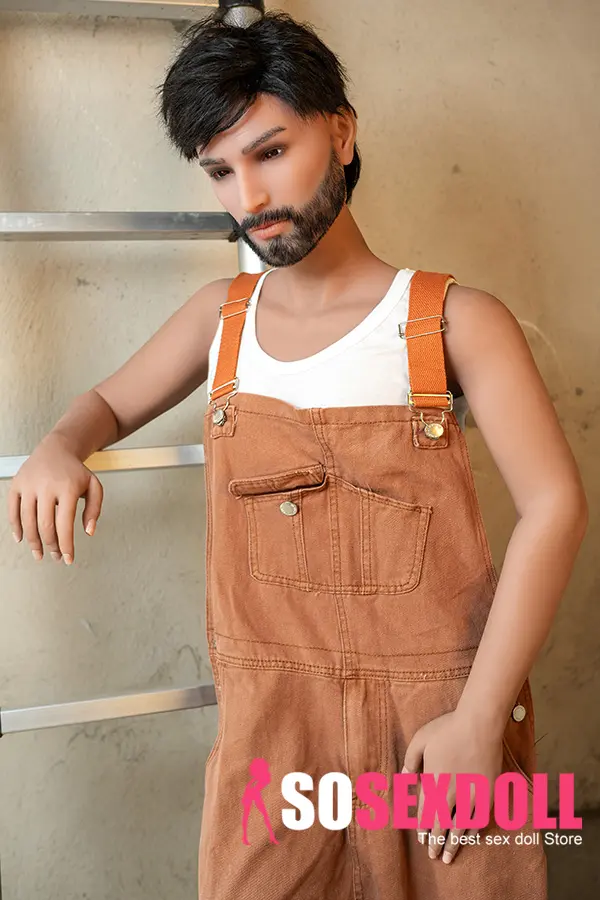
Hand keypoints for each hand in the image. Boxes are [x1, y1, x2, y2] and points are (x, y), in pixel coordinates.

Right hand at [7, 432, 103, 564]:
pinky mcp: (17, 485)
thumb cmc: (75, 472)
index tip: (68, 558)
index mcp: (67, 488)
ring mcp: (29, 485)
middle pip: (45, 525)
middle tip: (56, 556)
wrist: (57, 449)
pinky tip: (22, 539)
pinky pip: (12, 510)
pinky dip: (16, 527)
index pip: (65, 524)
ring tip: (39, 553)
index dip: (66, 545)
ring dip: (33, 542)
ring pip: (27, 521)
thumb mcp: (94, 487)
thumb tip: (88, 532)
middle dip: (51, 546)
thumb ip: (94, 510)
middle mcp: (46, 486)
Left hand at [402, 709, 503, 863]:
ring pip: (461, 826)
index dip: (423, 828)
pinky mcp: (488, 792)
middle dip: (436, 843)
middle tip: (433, 856)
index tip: (422, 839)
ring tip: (449, 857)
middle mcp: (451, 793)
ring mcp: (471, 794)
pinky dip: (473, 830)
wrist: (479, 724)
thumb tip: (404, 777)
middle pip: (441, 825)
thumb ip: (411, 760)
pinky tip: (469, 837)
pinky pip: (479, 817)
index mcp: (433, 782)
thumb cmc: (447, 728)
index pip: (426, 812)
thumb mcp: (420, 740)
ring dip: (454, 843)